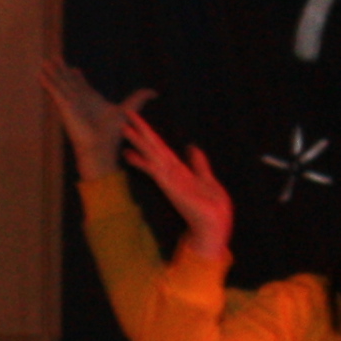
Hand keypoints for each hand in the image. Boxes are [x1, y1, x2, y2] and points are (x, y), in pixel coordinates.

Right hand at [37, 57, 155, 179]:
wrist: (100, 146)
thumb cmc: (113, 132)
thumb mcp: (128, 109)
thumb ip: (138, 98)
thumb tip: (154, 92)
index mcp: (92, 100)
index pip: (82, 85)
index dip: (77, 77)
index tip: (73, 69)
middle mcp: (79, 100)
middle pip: (68, 81)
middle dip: (61, 71)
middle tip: (54, 59)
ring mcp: (70, 102)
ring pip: (60, 83)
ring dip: (52, 73)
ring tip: (45, 62)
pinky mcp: (64, 106)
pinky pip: (54, 91)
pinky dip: (48, 83)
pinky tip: (41, 74)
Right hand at [117, 104, 232, 265]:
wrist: (215, 225)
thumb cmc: (213, 206)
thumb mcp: (206, 179)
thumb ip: (198, 164)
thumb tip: (192, 147)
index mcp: (179, 170)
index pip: (161, 148)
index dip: (150, 134)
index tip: (138, 121)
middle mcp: (171, 174)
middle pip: (154, 148)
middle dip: (141, 132)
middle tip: (126, 115)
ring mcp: (169, 181)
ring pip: (152, 156)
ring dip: (139, 143)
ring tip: (125, 129)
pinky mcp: (171, 189)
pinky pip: (156, 172)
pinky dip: (144, 162)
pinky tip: (133, 154)